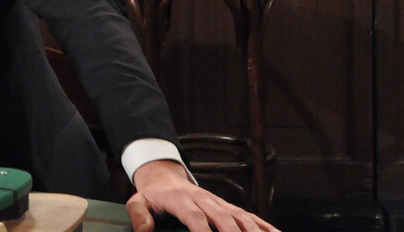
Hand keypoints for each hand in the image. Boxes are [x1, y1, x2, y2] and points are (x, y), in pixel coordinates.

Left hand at [126, 160, 279, 231]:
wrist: (165, 176)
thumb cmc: (152, 195)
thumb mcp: (138, 201)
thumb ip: (139, 215)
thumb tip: (145, 231)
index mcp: (181, 199)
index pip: (195, 217)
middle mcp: (204, 199)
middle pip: (224, 218)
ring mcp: (220, 202)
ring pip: (241, 218)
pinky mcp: (230, 207)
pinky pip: (251, 217)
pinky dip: (266, 227)